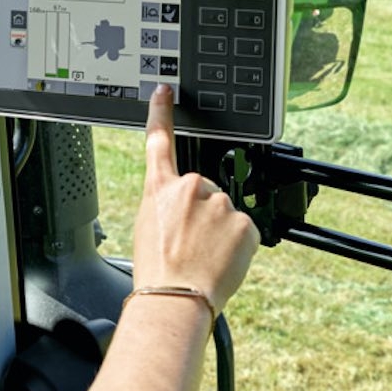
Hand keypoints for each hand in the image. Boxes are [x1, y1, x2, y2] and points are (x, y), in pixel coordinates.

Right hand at [130, 85, 259, 312]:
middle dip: (203, 214)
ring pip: (225, 213)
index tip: (165, 92)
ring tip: (203, 258)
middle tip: (190, 245)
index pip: (159, 142)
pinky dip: (237, 246)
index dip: (161, 114)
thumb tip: (186, 209)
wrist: (175, 298)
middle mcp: (190, 188)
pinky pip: (244, 230)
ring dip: (220, 232)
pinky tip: (221, 261)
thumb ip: (167, 206)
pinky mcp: (244, 222)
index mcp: (161, 189)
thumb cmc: (157, 272)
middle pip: (204, 192)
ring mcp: (220, 203)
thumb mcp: (147, 228)